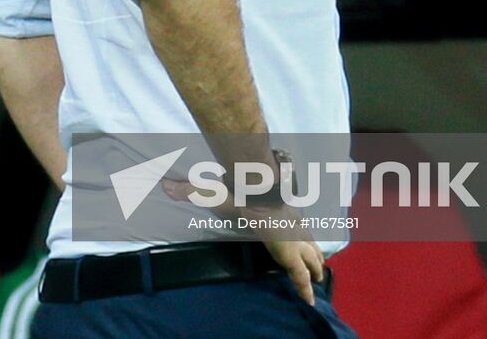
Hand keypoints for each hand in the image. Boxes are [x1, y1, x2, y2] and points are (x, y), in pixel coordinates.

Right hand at [162, 178, 325, 303]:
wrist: (259, 193)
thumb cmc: (243, 194)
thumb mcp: (219, 193)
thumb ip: (194, 190)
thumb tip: (167, 185)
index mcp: (278, 213)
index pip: (290, 221)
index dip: (295, 228)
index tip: (298, 234)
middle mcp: (291, 225)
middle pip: (308, 240)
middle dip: (313, 251)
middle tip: (319, 261)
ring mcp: (295, 240)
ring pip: (311, 256)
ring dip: (315, 266)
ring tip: (319, 277)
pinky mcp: (291, 255)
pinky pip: (301, 277)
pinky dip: (305, 289)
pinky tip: (309, 301)